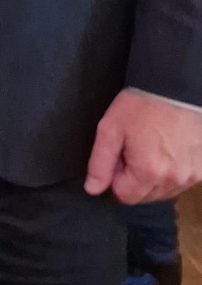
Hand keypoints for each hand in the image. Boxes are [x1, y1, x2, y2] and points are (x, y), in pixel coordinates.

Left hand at [85, 88, 201, 202]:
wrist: (176, 88)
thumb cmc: (141, 105)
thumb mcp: (110, 129)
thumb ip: (99, 163)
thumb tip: (92, 189)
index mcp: (148, 172)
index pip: (124, 196)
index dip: (116, 177)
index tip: (119, 155)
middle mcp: (174, 179)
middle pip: (145, 196)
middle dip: (134, 179)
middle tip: (135, 149)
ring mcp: (193, 176)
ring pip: (164, 191)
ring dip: (154, 178)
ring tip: (152, 147)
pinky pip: (182, 182)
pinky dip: (173, 172)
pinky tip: (169, 150)